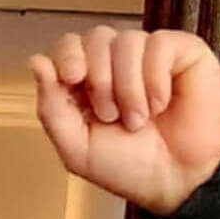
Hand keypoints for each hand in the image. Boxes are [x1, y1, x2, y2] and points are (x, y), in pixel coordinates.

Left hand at [31, 27, 219, 215]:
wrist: (176, 181)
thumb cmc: (131, 168)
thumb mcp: (76, 148)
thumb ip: (52, 108)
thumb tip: (37, 62)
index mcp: (87, 86)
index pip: (70, 47)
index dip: (68, 55)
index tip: (73, 78)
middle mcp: (117, 66)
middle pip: (96, 37)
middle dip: (99, 78)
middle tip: (110, 115)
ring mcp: (149, 57)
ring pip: (126, 41)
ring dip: (128, 88)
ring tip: (138, 120)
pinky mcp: (182, 52)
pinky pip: (159, 44)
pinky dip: (155, 79)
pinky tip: (160, 103)